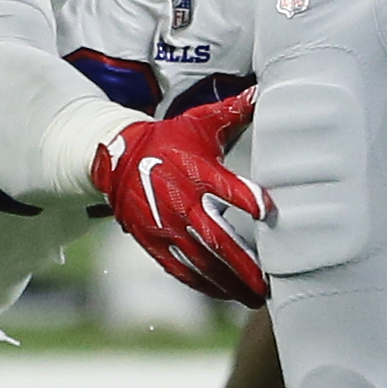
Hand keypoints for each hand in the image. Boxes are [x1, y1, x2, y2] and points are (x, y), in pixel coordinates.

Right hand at [90, 88, 272, 306]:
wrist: (117, 158)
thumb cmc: (170, 138)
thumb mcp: (200, 121)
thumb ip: (235, 110)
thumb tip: (264, 89)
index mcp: (195, 170)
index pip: (223, 185)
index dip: (245, 196)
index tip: (269, 210)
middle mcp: (180, 202)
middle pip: (215, 238)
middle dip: (243, 263)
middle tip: (268, 283)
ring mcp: (165, 226)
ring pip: (200, 261)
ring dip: (228, 282)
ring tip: (255, 298)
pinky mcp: (153, 242)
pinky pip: (180, 269)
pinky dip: (204, 284)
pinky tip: (227, 294)